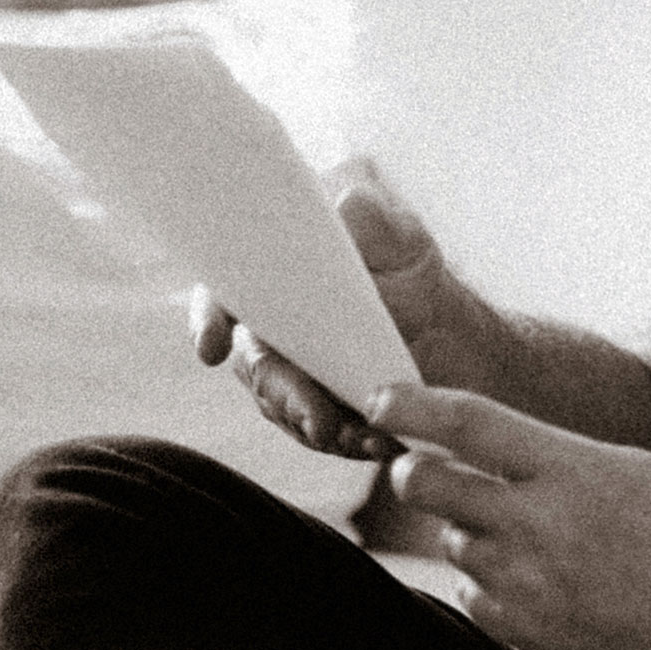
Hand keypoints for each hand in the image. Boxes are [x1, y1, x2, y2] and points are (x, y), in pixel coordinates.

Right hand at [191, 164, 508, 459]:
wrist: (441, 321)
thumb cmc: (401, 262)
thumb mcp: (396, 234)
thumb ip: (371, 218)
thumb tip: (348, 206)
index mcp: (265, 275)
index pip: (221, 293)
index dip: (210, 319)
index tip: (213, 346)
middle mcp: (265, 328)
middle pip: (255, 365)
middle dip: (282, 395)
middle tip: (316, 418)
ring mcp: (287, 375)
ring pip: (285, 408)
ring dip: (319, 428)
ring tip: (362, 436)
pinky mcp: (315, 412)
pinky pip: (321, 435)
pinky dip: (347, 442)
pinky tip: (379, 443)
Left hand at [376, 383, 650, 649]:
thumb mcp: (632, 470)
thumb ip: (555, 458)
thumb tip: (484, 452)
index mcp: (569, 468)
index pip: (468, 422)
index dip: (411, 406)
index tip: (381, 400)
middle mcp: (537, 521)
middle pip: (425, 484)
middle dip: (412, 475)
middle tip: (424, 475)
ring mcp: (524, 581)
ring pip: (453, 544)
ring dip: (476, 539)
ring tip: (542, 551)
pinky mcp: (522, 632)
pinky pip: (473, 599)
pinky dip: (495, 591)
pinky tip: (548, 591)